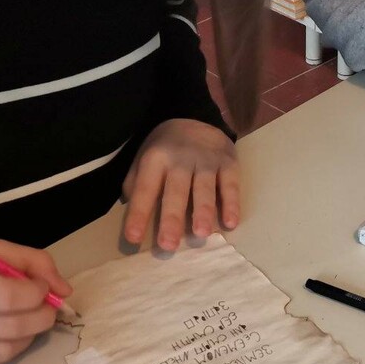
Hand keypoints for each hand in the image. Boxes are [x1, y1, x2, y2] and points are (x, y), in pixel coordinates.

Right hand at [0, 240, 71, 363]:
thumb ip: (30, 261)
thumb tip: (65, 290)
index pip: (6, 297)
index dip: (36, 295)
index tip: (43, 289)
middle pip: (9, 328)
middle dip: (41, 318)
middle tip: (47, 310)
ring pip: (3, 352)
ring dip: (28, 337)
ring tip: (27, 321)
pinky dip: (6, 350)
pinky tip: (2, 335)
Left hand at [122, 119, 240, 250]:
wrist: (196, 118)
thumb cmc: (165, 150)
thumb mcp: (143, 159)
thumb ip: (136, 185)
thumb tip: (133, 215)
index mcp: (155, 159)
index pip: (145, 189)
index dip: (139, 213)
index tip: (133, 238)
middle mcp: (180, 159)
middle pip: (176, 191)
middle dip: (172, 218)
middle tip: (168, 245)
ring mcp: (206, 161)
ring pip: (204, 188)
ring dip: (203, 211)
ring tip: (201, 234)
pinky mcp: (228, 163)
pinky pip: (231, 185)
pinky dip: (232, 204)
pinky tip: (231, 222)